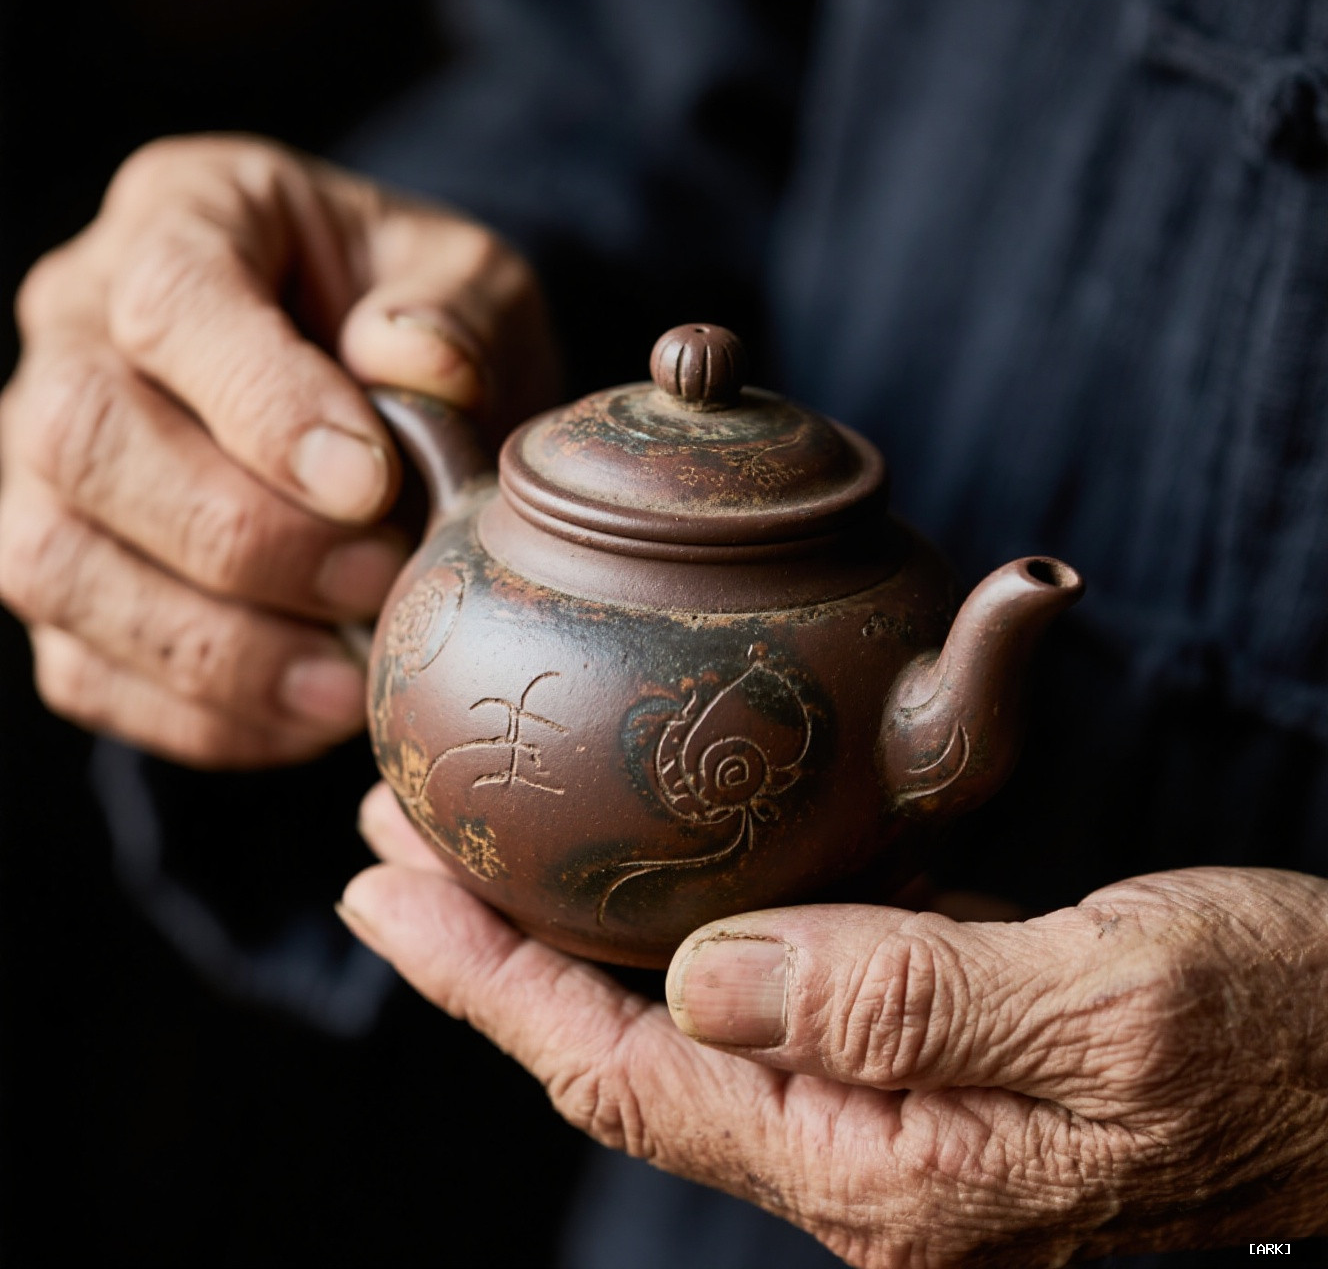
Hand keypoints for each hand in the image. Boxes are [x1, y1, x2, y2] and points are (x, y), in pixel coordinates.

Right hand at [0, 135, 555, 765]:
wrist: (388, 392)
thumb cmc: (425, 323)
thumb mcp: (473, 282)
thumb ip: (456, 309)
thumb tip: (417, 365)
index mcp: (183, 215)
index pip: (171, 301)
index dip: (263, 404)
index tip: (372, 486)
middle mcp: (78, 329)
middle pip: (81, 438)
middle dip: (242, 537)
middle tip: (377, 580)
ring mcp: (43, 460)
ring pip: (51, 563)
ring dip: (215, 646)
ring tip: (351, 676)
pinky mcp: (63, 571)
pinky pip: (81, 667)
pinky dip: (200, 713)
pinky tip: (311, 710)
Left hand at [341, 784, 1327, 1266]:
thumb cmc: (1278, 1038)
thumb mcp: (1111, 1005)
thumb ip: (907, 1005)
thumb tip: (711, 979)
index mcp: (886, 1163)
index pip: (630, 1075)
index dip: (490, 986)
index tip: (386, 892)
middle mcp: (862, 1150)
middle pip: (620, 1049)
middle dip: (489, 951)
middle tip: (390, 840)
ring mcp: (885, 1102)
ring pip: (675, 1020)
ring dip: (565, 931)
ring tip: (470, 843)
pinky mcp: (918, 1044)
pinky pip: (754, 990)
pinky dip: (668, 927)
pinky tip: (635, 875)